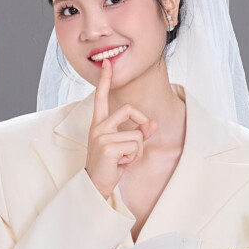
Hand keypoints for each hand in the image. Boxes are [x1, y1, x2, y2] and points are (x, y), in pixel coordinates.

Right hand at [84, 56, 154, 197]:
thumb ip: (138, 133)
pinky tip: (121, 164)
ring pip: (136, 134)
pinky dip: (133, 157)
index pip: (101, 97)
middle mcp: (98, 126)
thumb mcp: (125, 147)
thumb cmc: (109, 167)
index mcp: (99, 124)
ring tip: (124, 160)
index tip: (107, 63)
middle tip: (139, 140)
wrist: (95, 186)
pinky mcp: (108, 146)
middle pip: (129, 109)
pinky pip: (134, 145)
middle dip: (141, 123)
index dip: (105, 80)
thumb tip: (153, 123)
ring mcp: (102, 135)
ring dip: (136, 151)